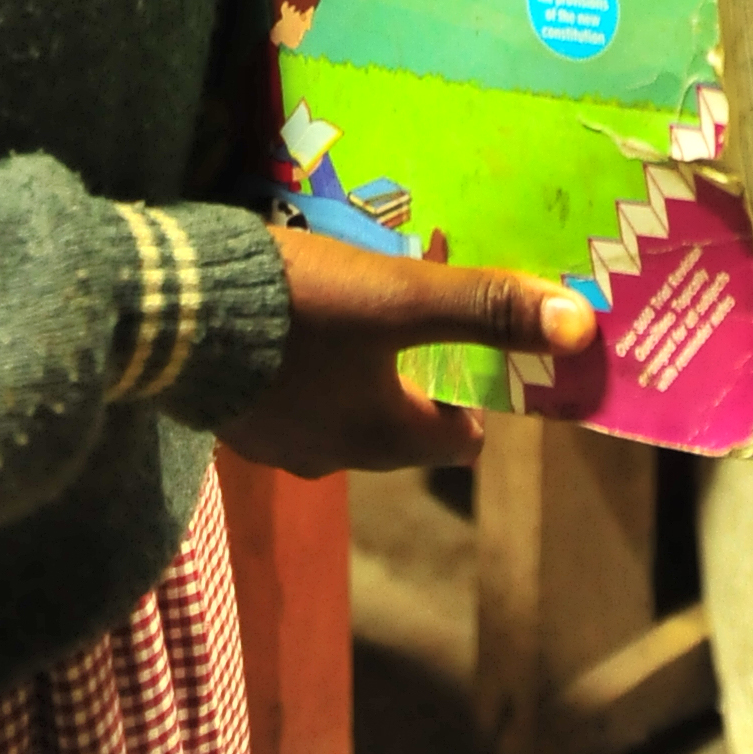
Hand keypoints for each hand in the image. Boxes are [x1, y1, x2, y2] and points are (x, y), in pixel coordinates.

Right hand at [221, 228, 595, 475]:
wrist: (171, 313)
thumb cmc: (299, 311)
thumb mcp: (400, 297)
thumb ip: (485, 308)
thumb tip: (581, 327)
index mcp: (385, 438)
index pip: (462, 438)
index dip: (479, 392)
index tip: (479, 341)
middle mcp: (335, 456)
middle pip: (402, 421)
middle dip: (418, 369)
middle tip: (419, 308)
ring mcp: (277, 441)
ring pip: (344, 405)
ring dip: (358, 365)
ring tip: (358, 300)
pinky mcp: (233, 413)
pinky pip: (292, 392)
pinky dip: (307, 362)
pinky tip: (297, 314)